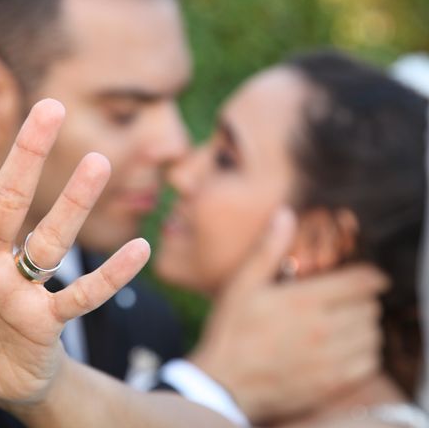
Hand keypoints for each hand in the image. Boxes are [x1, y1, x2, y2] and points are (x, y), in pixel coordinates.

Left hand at [0, 82, 149, 404]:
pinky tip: (140, 248)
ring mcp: (19, 289)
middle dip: (24, 157)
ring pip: (49, 241)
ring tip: (99, 163)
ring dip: (74, 206)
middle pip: (5, 202)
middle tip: (48, 107)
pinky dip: (110, 277)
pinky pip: (82, 296)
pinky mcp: (46, 321)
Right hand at [189, 209, 387, 422]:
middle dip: (364, 299)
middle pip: (371, 307)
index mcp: (303, 300)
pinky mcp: (331, 383)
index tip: (366, 275)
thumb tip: (285, 213)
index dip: (371, 274)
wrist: (224, 384)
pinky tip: (344, 347)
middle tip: (349, 298)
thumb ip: (267, 249)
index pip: (362, 282)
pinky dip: (365, 353)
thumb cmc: (231, 331)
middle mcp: (322, 330)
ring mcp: (329, 359)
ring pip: (372, 335)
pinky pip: (368, 363)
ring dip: (365, 325)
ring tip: (346, 321)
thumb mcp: (242, 284)